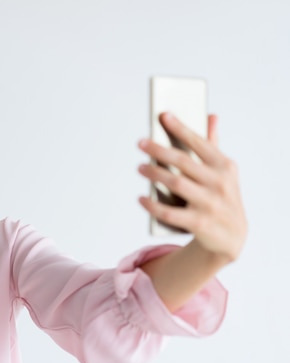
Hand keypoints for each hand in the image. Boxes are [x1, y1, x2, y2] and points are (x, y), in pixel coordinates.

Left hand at [137, 112, 246, 263]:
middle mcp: (220, 183)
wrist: (232, 237)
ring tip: (140, 167)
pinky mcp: (200, 223)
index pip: (199, 143)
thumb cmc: (221, 196)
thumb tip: (210, 115)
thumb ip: (213, 145)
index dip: (180, 128)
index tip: (163, 115)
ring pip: (175, 184)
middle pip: (183, 162)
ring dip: (154, 174)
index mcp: (224, 166)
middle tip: (140, 143)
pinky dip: (152, 205)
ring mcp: (210, 204)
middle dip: (159, 150)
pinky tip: (141, 198)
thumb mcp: (223, 172)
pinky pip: (170, 212)